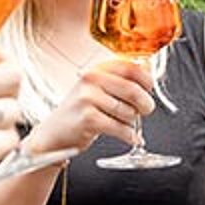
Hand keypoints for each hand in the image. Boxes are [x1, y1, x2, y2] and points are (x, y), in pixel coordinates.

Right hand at [24, 57, 156, 154]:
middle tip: (146, 110)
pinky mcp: (88, 118)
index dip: (147, 80)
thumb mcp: (99, 89)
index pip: (131, 68)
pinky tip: (129, 137)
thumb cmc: (80, 111)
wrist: (55, 132)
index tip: (149, 89)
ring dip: (132, 122)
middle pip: (132, 90)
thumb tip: (149, 69)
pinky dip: (129, 135)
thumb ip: (122, 79)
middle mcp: (91, 80)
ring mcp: (88, 98)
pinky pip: (120, 128)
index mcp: (97, 70)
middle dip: (145, 104)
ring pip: (128, 111)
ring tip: (124, 124)